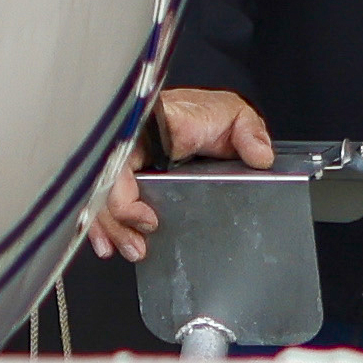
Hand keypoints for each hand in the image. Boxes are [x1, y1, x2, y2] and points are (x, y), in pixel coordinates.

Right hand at [92, 83, 272, 262]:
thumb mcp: (234, 115)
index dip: (123, 194)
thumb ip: (248, 132)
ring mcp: (128, 161)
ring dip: (113, 228)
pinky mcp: (128, 177)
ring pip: (103, 196)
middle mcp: (133, 143)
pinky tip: (110, 244)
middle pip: (105, 185)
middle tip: (138, 246)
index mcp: (154, 125)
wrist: (199, 111)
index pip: (122, 158)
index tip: (147, 219)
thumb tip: (260, 156)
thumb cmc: (209, 112)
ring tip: (132, 250)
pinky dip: (107, 224)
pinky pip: (107, 201)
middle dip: (117, 222)